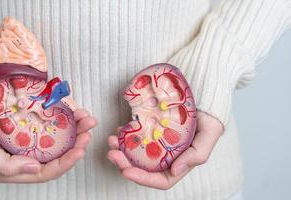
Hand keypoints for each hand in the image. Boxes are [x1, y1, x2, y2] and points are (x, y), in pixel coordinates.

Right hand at [0, 108, 96, 182]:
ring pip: (58, 139)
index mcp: (16, 169)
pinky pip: (52, 124)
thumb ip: (7, 166)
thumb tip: (35, 169)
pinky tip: (74, 110)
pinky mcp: (30, 125)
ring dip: (75, 129)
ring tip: (86, 118)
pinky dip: (64, 118)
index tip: (80, 149)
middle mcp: (26, 157)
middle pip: (57, 155)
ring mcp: (29, 140)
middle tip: (88, 128)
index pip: (47, 172)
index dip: (66, 162)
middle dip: (76, 143)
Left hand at [107, 111, 222, 189]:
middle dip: (124, 163)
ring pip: (134, 154)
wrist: (203, 96)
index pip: (160, 180)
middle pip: (142, 169)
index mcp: (180, 163)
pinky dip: (124, 136)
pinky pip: (134, 137)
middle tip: (111, 152)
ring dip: (120, 149)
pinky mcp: (150, 131)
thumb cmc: (210, 117)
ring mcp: (156, 144)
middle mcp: (166, 157)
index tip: (126, 171)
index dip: (142, 179)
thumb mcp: (210, 134)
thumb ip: (197, 154)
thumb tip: (175, 170)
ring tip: (110, 139)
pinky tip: (118, 129)